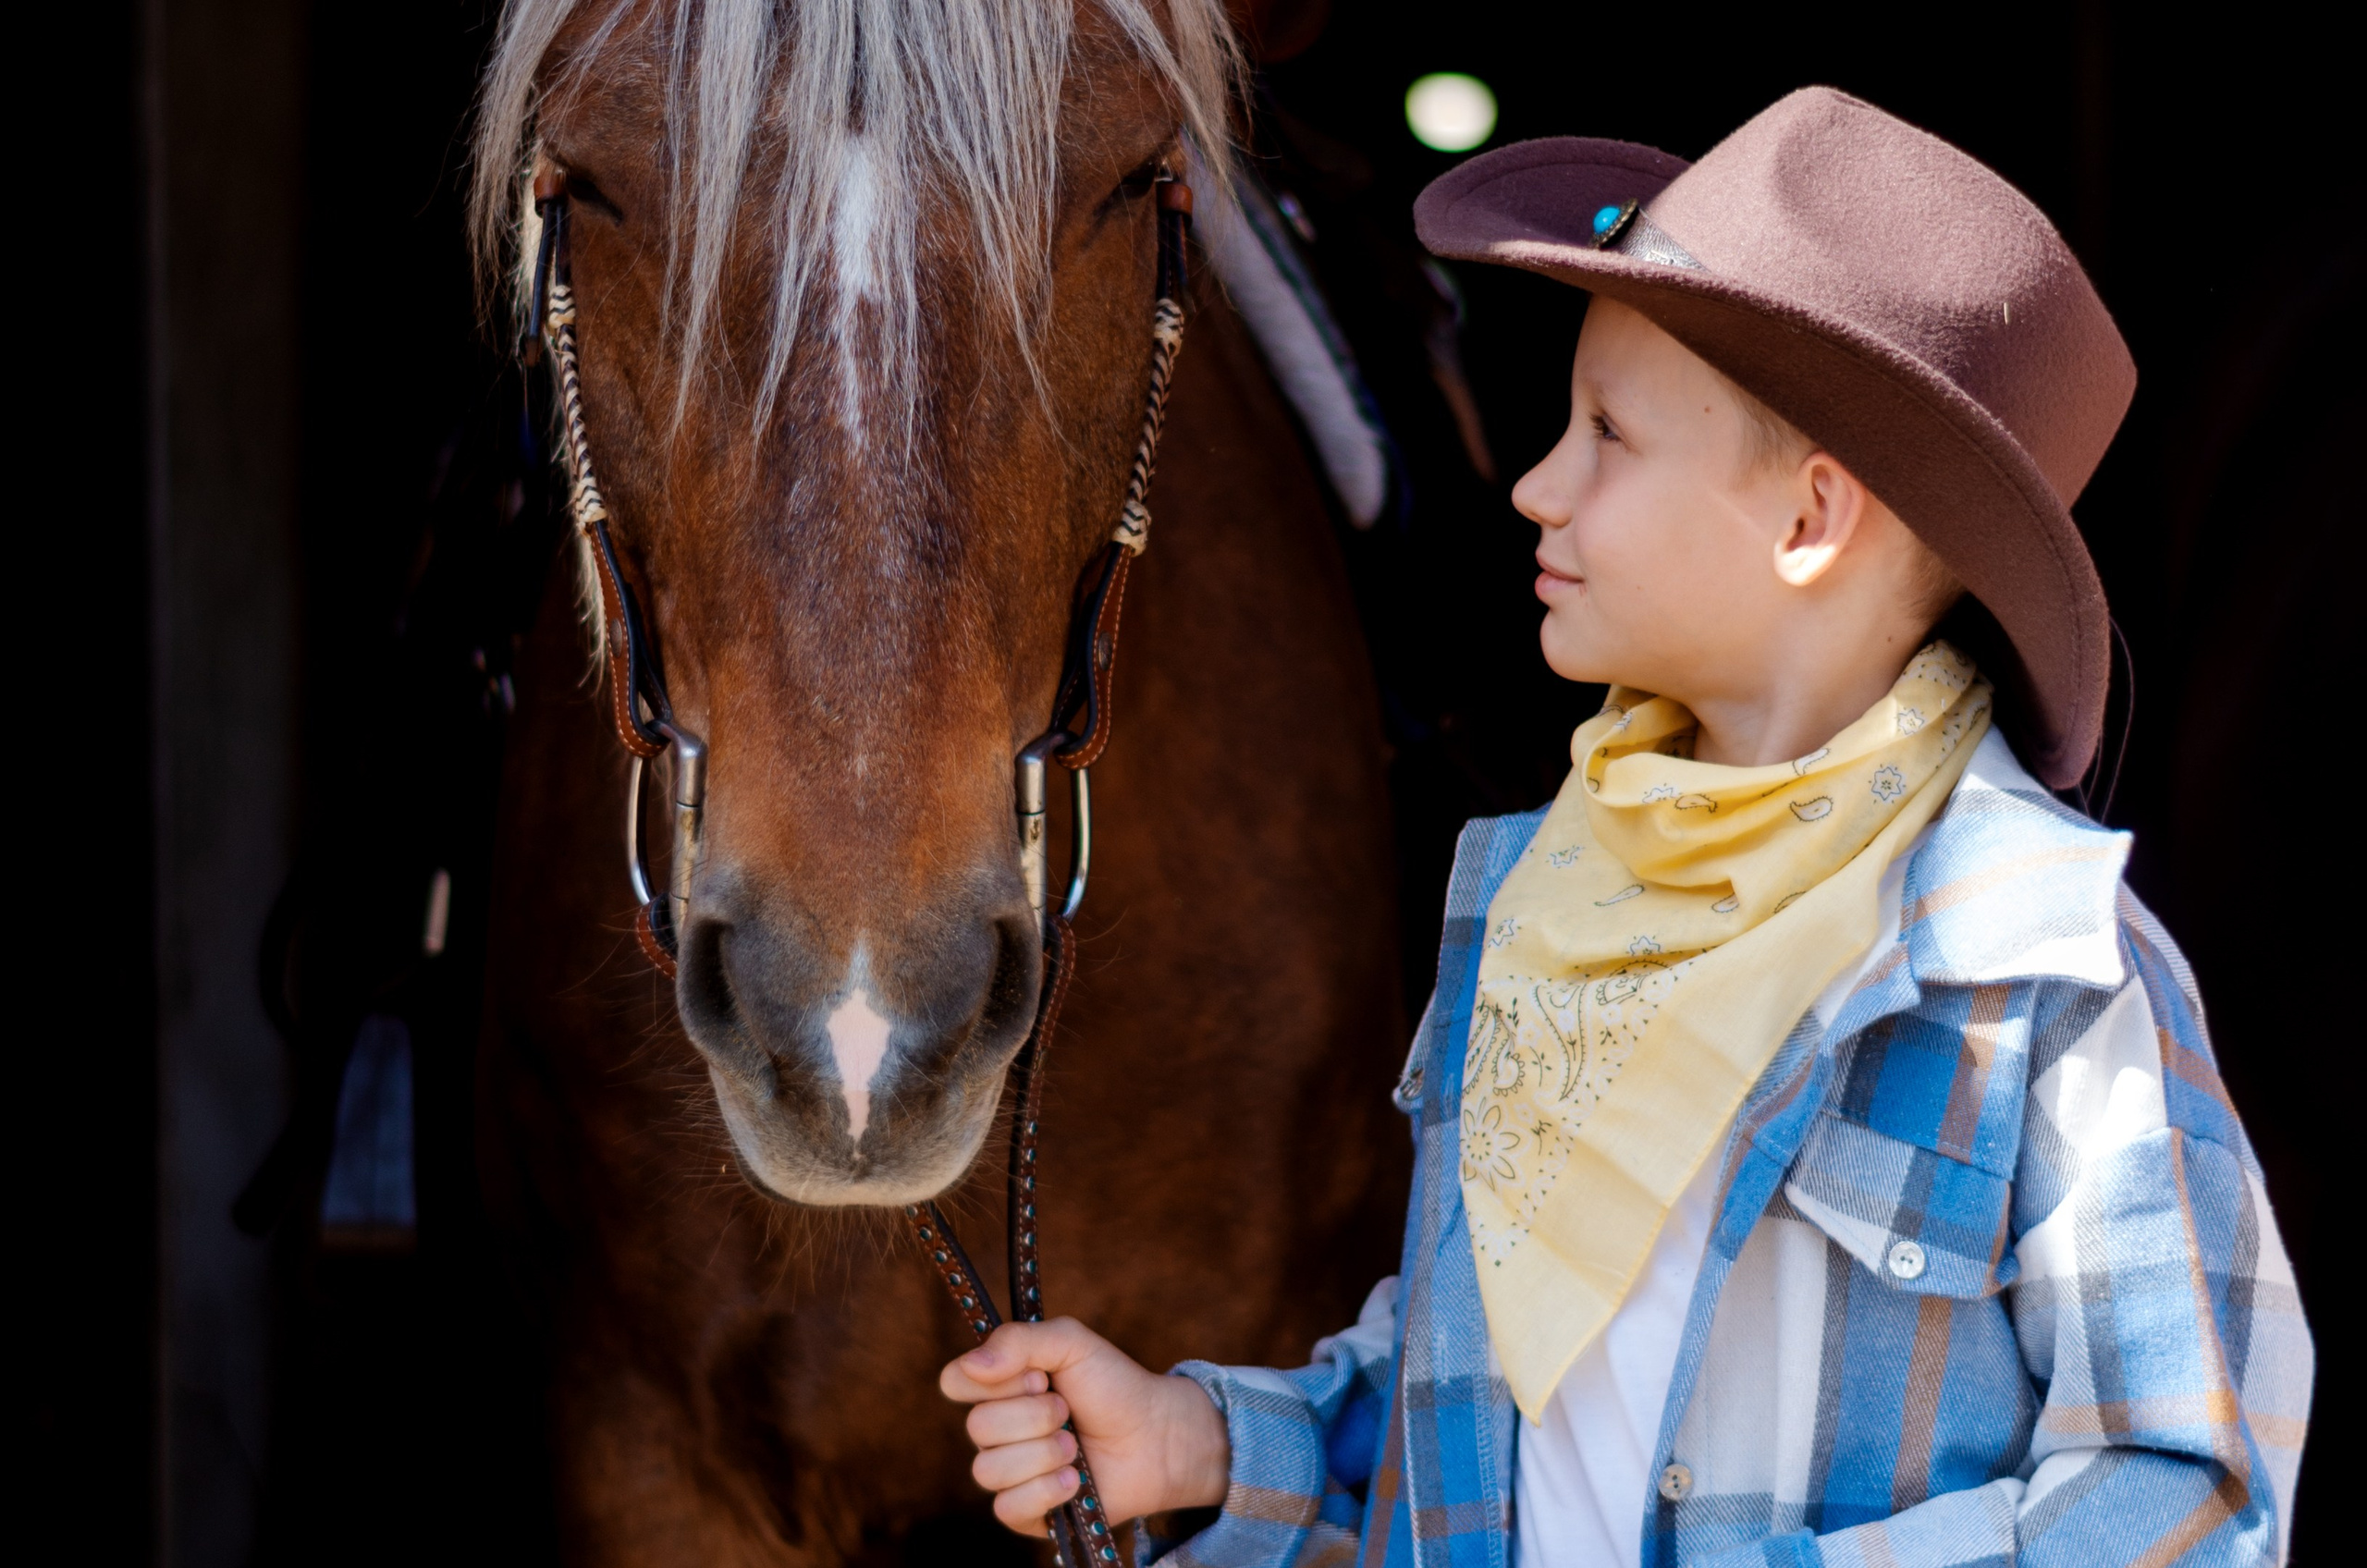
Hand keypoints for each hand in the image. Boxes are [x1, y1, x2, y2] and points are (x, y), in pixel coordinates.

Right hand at [940, 1317, 1229, 1535]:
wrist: (1155, 1436)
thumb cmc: (1112, 1385)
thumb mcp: (1070, 1343)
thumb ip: (1018, 1340)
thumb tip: (972, 1366)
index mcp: (1000, 1386)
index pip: (954, 1381)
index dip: (992, 1382)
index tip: (1037, 1376)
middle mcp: (997, 1429)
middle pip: (977, 1427)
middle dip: (1034, 1417)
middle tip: (1068, 1410)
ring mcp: (1009, 1472)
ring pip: (988, 1470)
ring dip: (1042, 1454)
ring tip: (1075, 1447)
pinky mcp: (1026, 1511)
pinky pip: (1007, 1508)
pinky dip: (1045, 1491)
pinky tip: (1075, 1479)